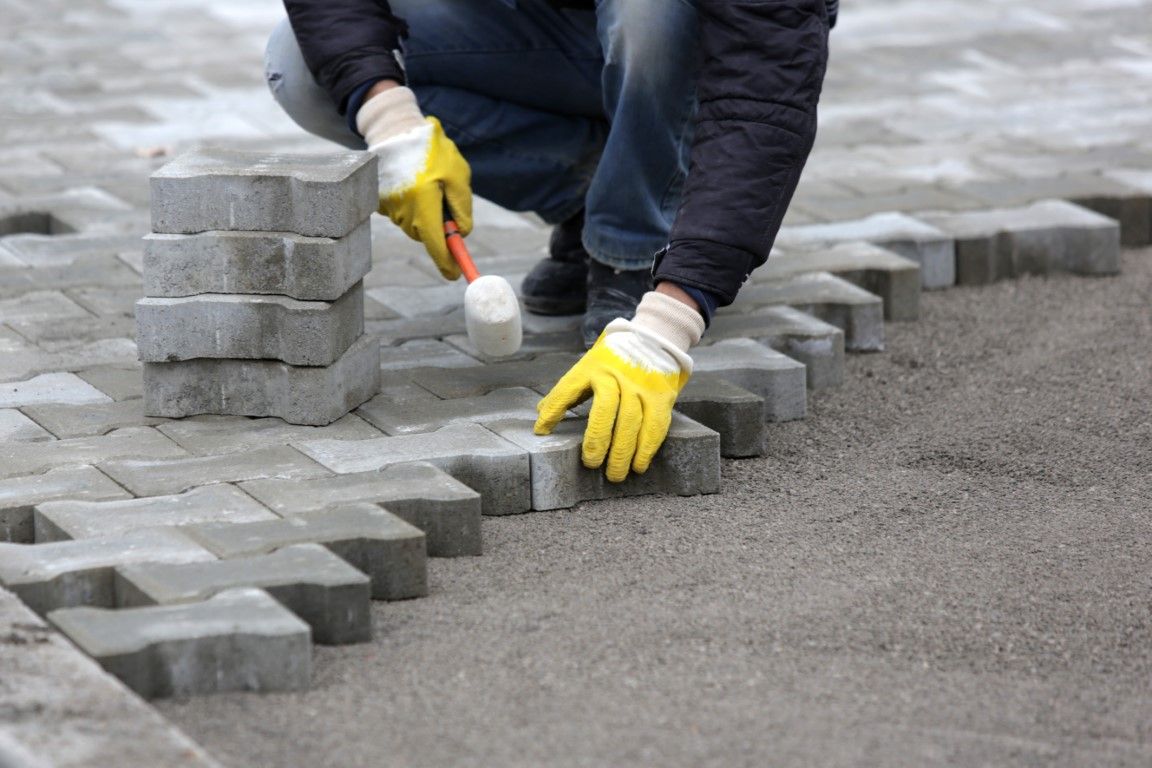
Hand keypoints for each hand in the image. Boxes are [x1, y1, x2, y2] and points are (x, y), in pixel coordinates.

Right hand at [357, 86, 471, 279]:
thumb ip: (462, 206)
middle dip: (438, 227)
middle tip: (444, 200)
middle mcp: (403, 210)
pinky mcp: (380, 203)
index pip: (437, 244)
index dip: (447, 261)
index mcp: (424, 203)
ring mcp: (388, 208)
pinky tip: (412, 183)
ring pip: (415, 225)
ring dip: (425, 213)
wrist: (394, 130)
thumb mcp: (457, 174)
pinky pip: (403, 214)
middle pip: (426, 236)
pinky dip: (411, 205)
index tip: (455, 274)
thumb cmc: (431, 150)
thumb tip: (462, 234)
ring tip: (426, 183)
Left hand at [534, 291, 704, 481]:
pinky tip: (639, 465)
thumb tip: (541, 413)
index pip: (568, 389)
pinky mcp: (661, 395)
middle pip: (605, 409)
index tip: (542, 432)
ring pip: (631, 421)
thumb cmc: (614, 359)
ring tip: (615, 474)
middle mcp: (616, 375)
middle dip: (597, 440)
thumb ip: (569, 389)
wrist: (654, 339)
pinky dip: (647, 448)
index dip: (553, 411)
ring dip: (623, 452)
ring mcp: (640, 385)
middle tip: (591, 464)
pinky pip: (655, 425)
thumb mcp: (588, 366)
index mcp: (592, 367)